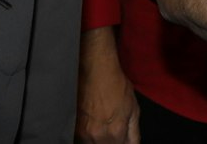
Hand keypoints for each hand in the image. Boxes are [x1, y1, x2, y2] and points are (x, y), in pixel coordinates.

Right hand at [75, 28, 138, 143]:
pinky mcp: (72, 128)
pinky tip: (93, 124)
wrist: (95, 70)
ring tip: (102, 125)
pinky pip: (82, 140)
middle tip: (112, 129)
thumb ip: (134, 132)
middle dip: (112, 142)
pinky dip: (88, 136)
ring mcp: (83, 133)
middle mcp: (98, 136)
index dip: (122, 143)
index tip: (122, 137)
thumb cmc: (115, 85)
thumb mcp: (133, 108)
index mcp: (116, 133)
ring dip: (99, 141)